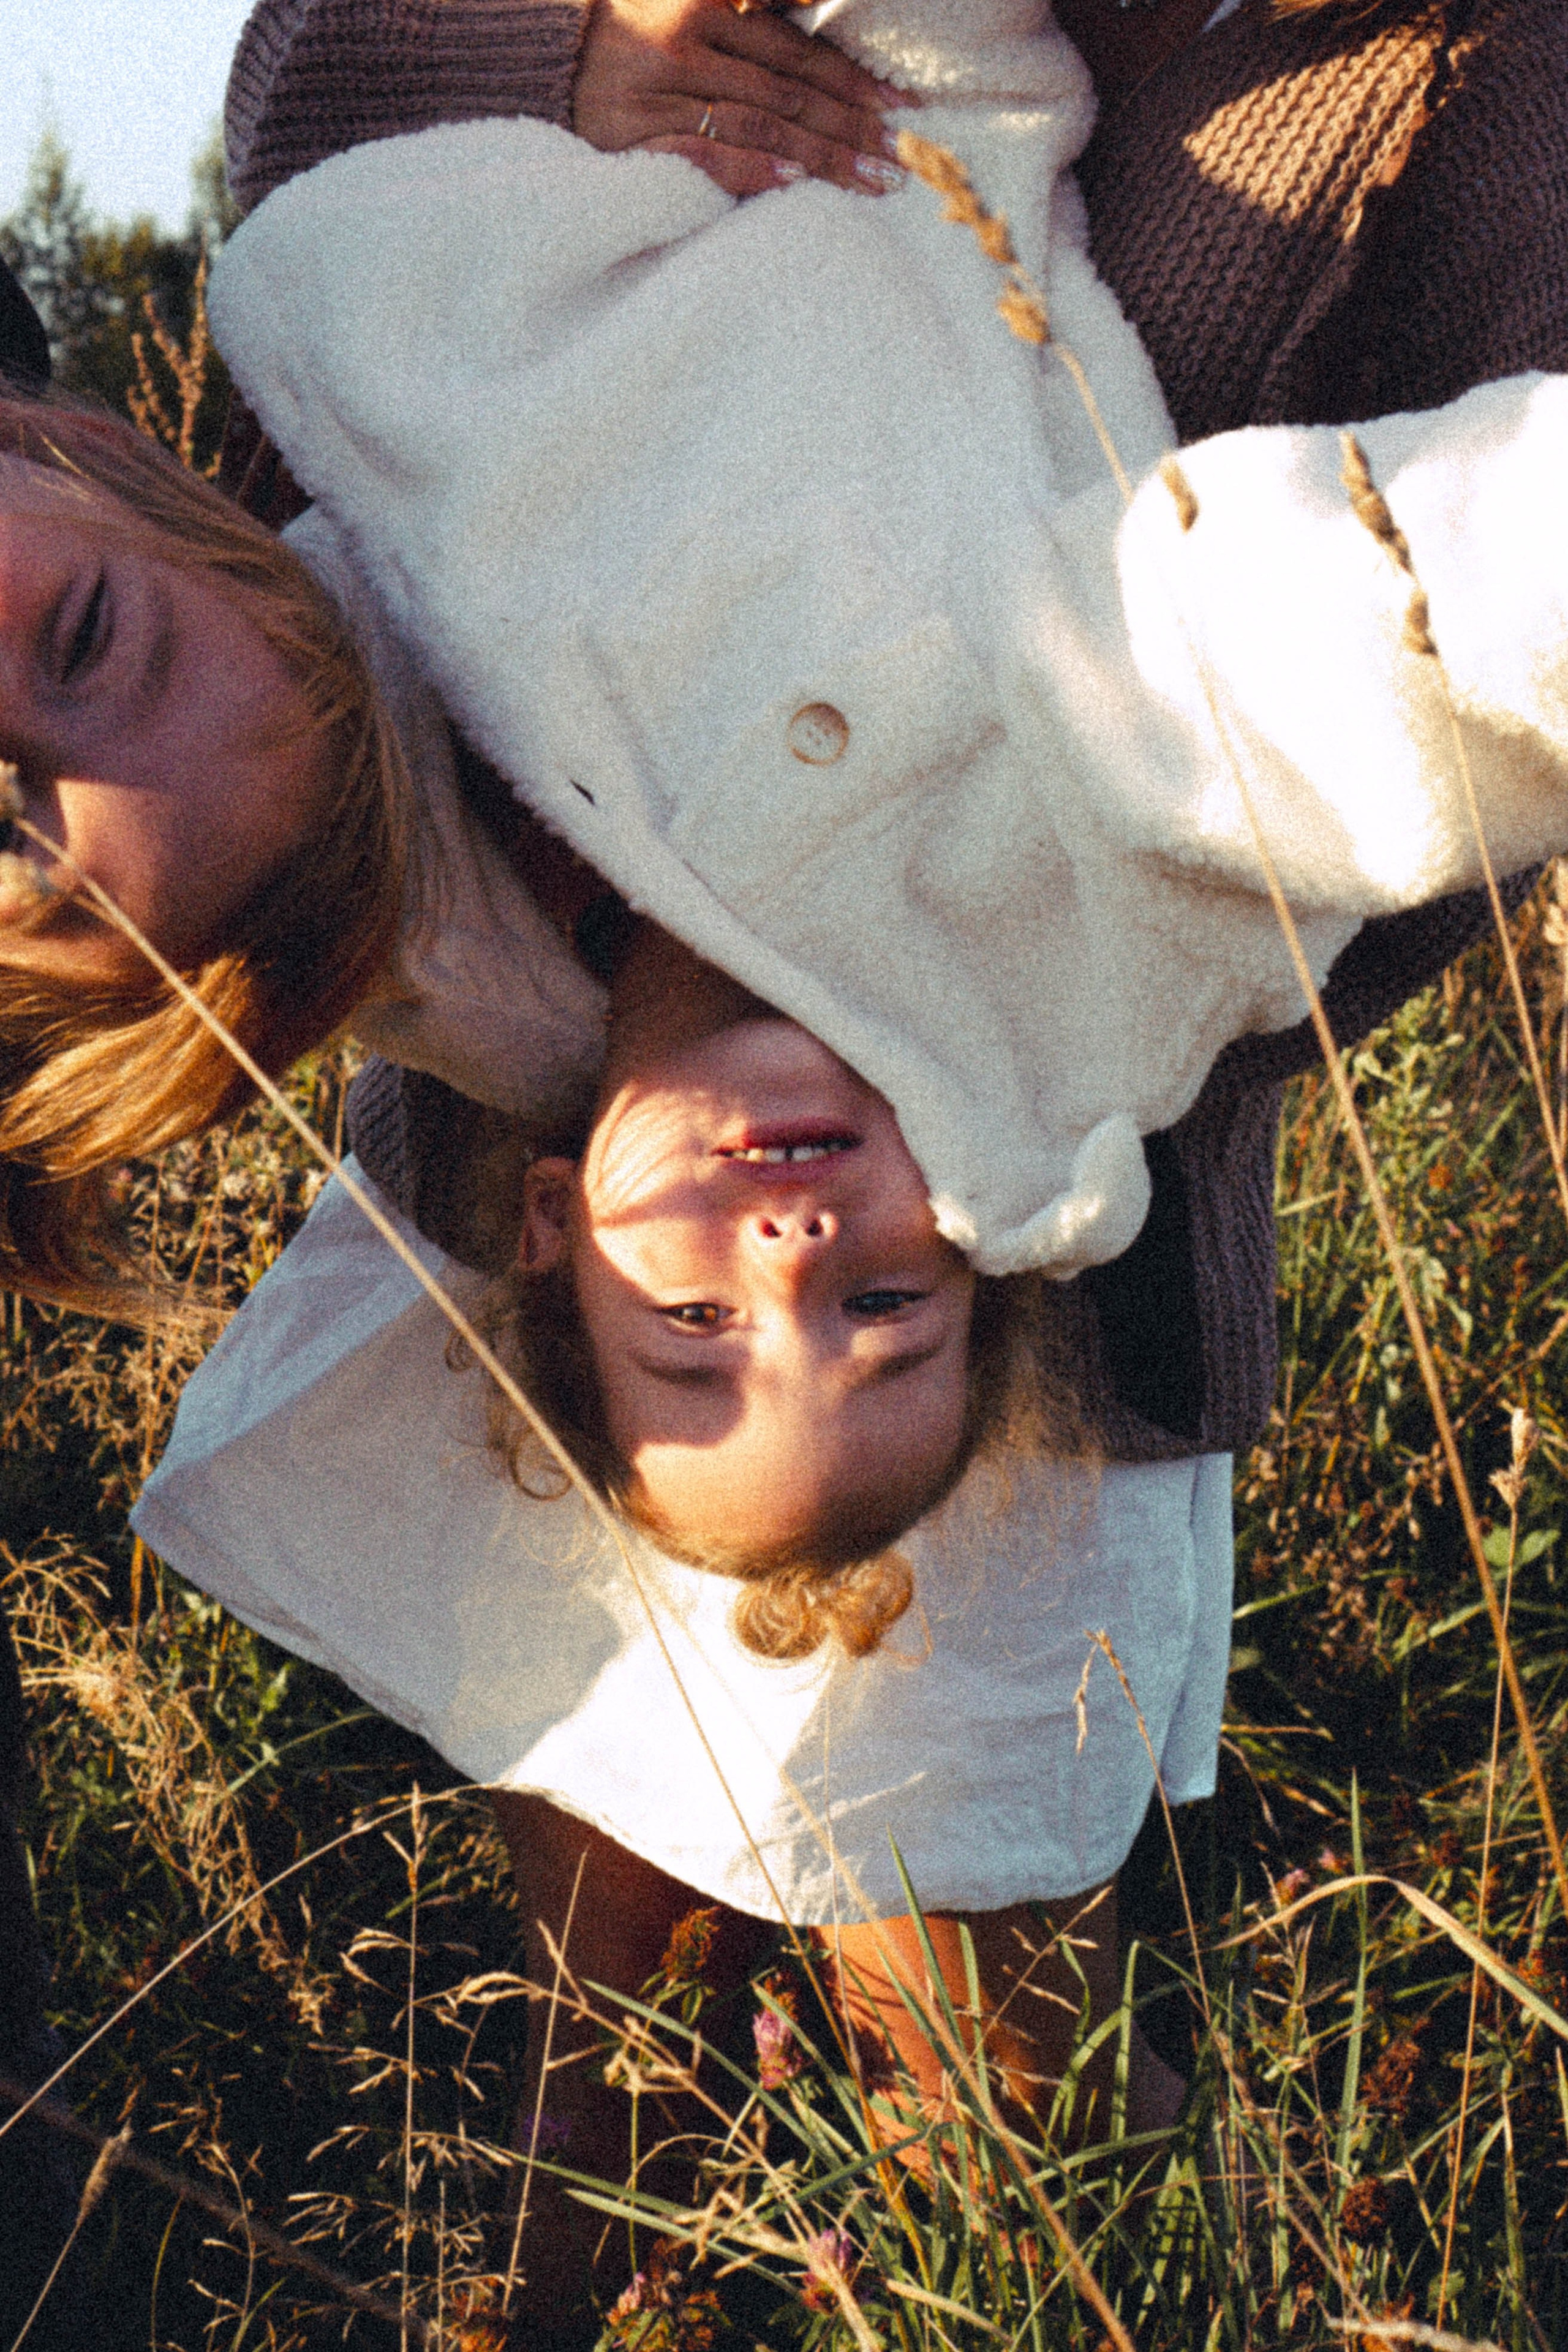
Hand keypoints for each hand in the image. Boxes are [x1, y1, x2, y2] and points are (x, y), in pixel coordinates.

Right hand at [572, 0, 909, 199]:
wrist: (541, 57)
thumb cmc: (631, 33)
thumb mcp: (690, 7)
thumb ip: (753, 16)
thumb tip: (814, 17)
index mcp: (707, 5)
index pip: (796, 50)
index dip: (851, 80)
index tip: (896, 108)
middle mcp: (686, 43)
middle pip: (788, 91)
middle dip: (850, 126)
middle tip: (899, 156)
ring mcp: (658, 92)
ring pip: (756, 124)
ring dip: (818, 156)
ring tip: (867, 180)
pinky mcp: (632, 138)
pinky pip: (703, 156)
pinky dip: (749, 169)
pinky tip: (792, 184)